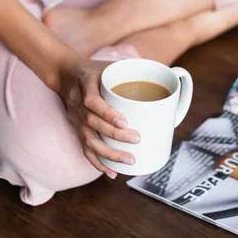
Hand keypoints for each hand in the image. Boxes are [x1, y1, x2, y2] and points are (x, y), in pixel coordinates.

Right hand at [57, 57, 140, 177]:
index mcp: (86, 85)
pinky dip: (98, 162)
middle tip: (137, 140)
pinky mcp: (77, 129)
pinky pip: (84, 149)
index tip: (125, 122)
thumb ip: (135, 70)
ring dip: (109, 153)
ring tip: (129, 160)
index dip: (107, 113)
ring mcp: (76, 118)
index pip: (92, 101)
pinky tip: (112, 172)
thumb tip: (173, 75)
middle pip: (92, 123)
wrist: (65, 73)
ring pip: (88, 140)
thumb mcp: (111, 65)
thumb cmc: (96, 70)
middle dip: (115, 135)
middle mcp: (77, 103)